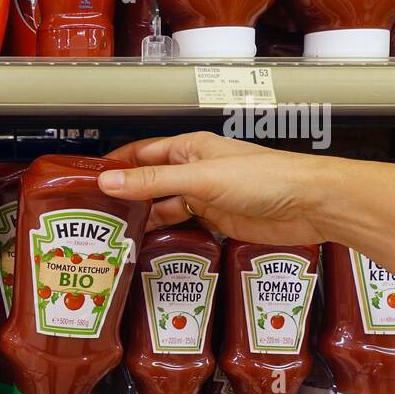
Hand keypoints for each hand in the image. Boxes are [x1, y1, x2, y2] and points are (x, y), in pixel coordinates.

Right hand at [97, 132, 328, 244]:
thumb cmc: (265, 178)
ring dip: (140, 217)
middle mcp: (193, 170)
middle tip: (90, 215)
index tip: (84, 181)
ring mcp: (204, 196)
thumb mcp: (201, 178)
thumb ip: (153, 182)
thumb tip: (109, 182)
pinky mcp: (216, 220)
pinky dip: (162, 233)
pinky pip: (180, 225)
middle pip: (146, 182)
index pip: (139, 154)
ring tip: (111, 234)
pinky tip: (144, 243)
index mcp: (188, 149)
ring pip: (161, 206)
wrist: (310, 204)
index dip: (112, 166)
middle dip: (121, 195)